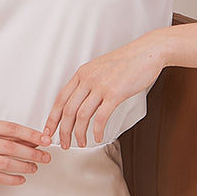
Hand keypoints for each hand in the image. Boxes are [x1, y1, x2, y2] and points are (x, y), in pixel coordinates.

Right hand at [0, 117, 52, 184]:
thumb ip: (7, 136)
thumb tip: (33, 140)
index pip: (11, 128)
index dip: (30, 134)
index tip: (44, 140)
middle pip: (9, 147)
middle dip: (31, 152)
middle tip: (45, 156)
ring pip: (4, 163)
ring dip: (23, 166)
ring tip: (34, 168)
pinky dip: (11, 179)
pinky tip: (21, 179)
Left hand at [42, 39, 164, 148]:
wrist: (147, 52)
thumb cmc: (127, 61)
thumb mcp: (99, 68)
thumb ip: (88, 83)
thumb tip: (80, 101)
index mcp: (81, 74)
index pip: (60, 99)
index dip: (52, 118)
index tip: (48, 131)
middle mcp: (88, 79)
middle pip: (67, 110)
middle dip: (63, 131)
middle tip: (64, 143)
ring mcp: (101, 86)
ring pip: (81, 116)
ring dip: (79, 134)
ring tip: (81, 143)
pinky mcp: (115, 93)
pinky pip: (101, 117)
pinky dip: (97, 131)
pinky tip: (98, 137)